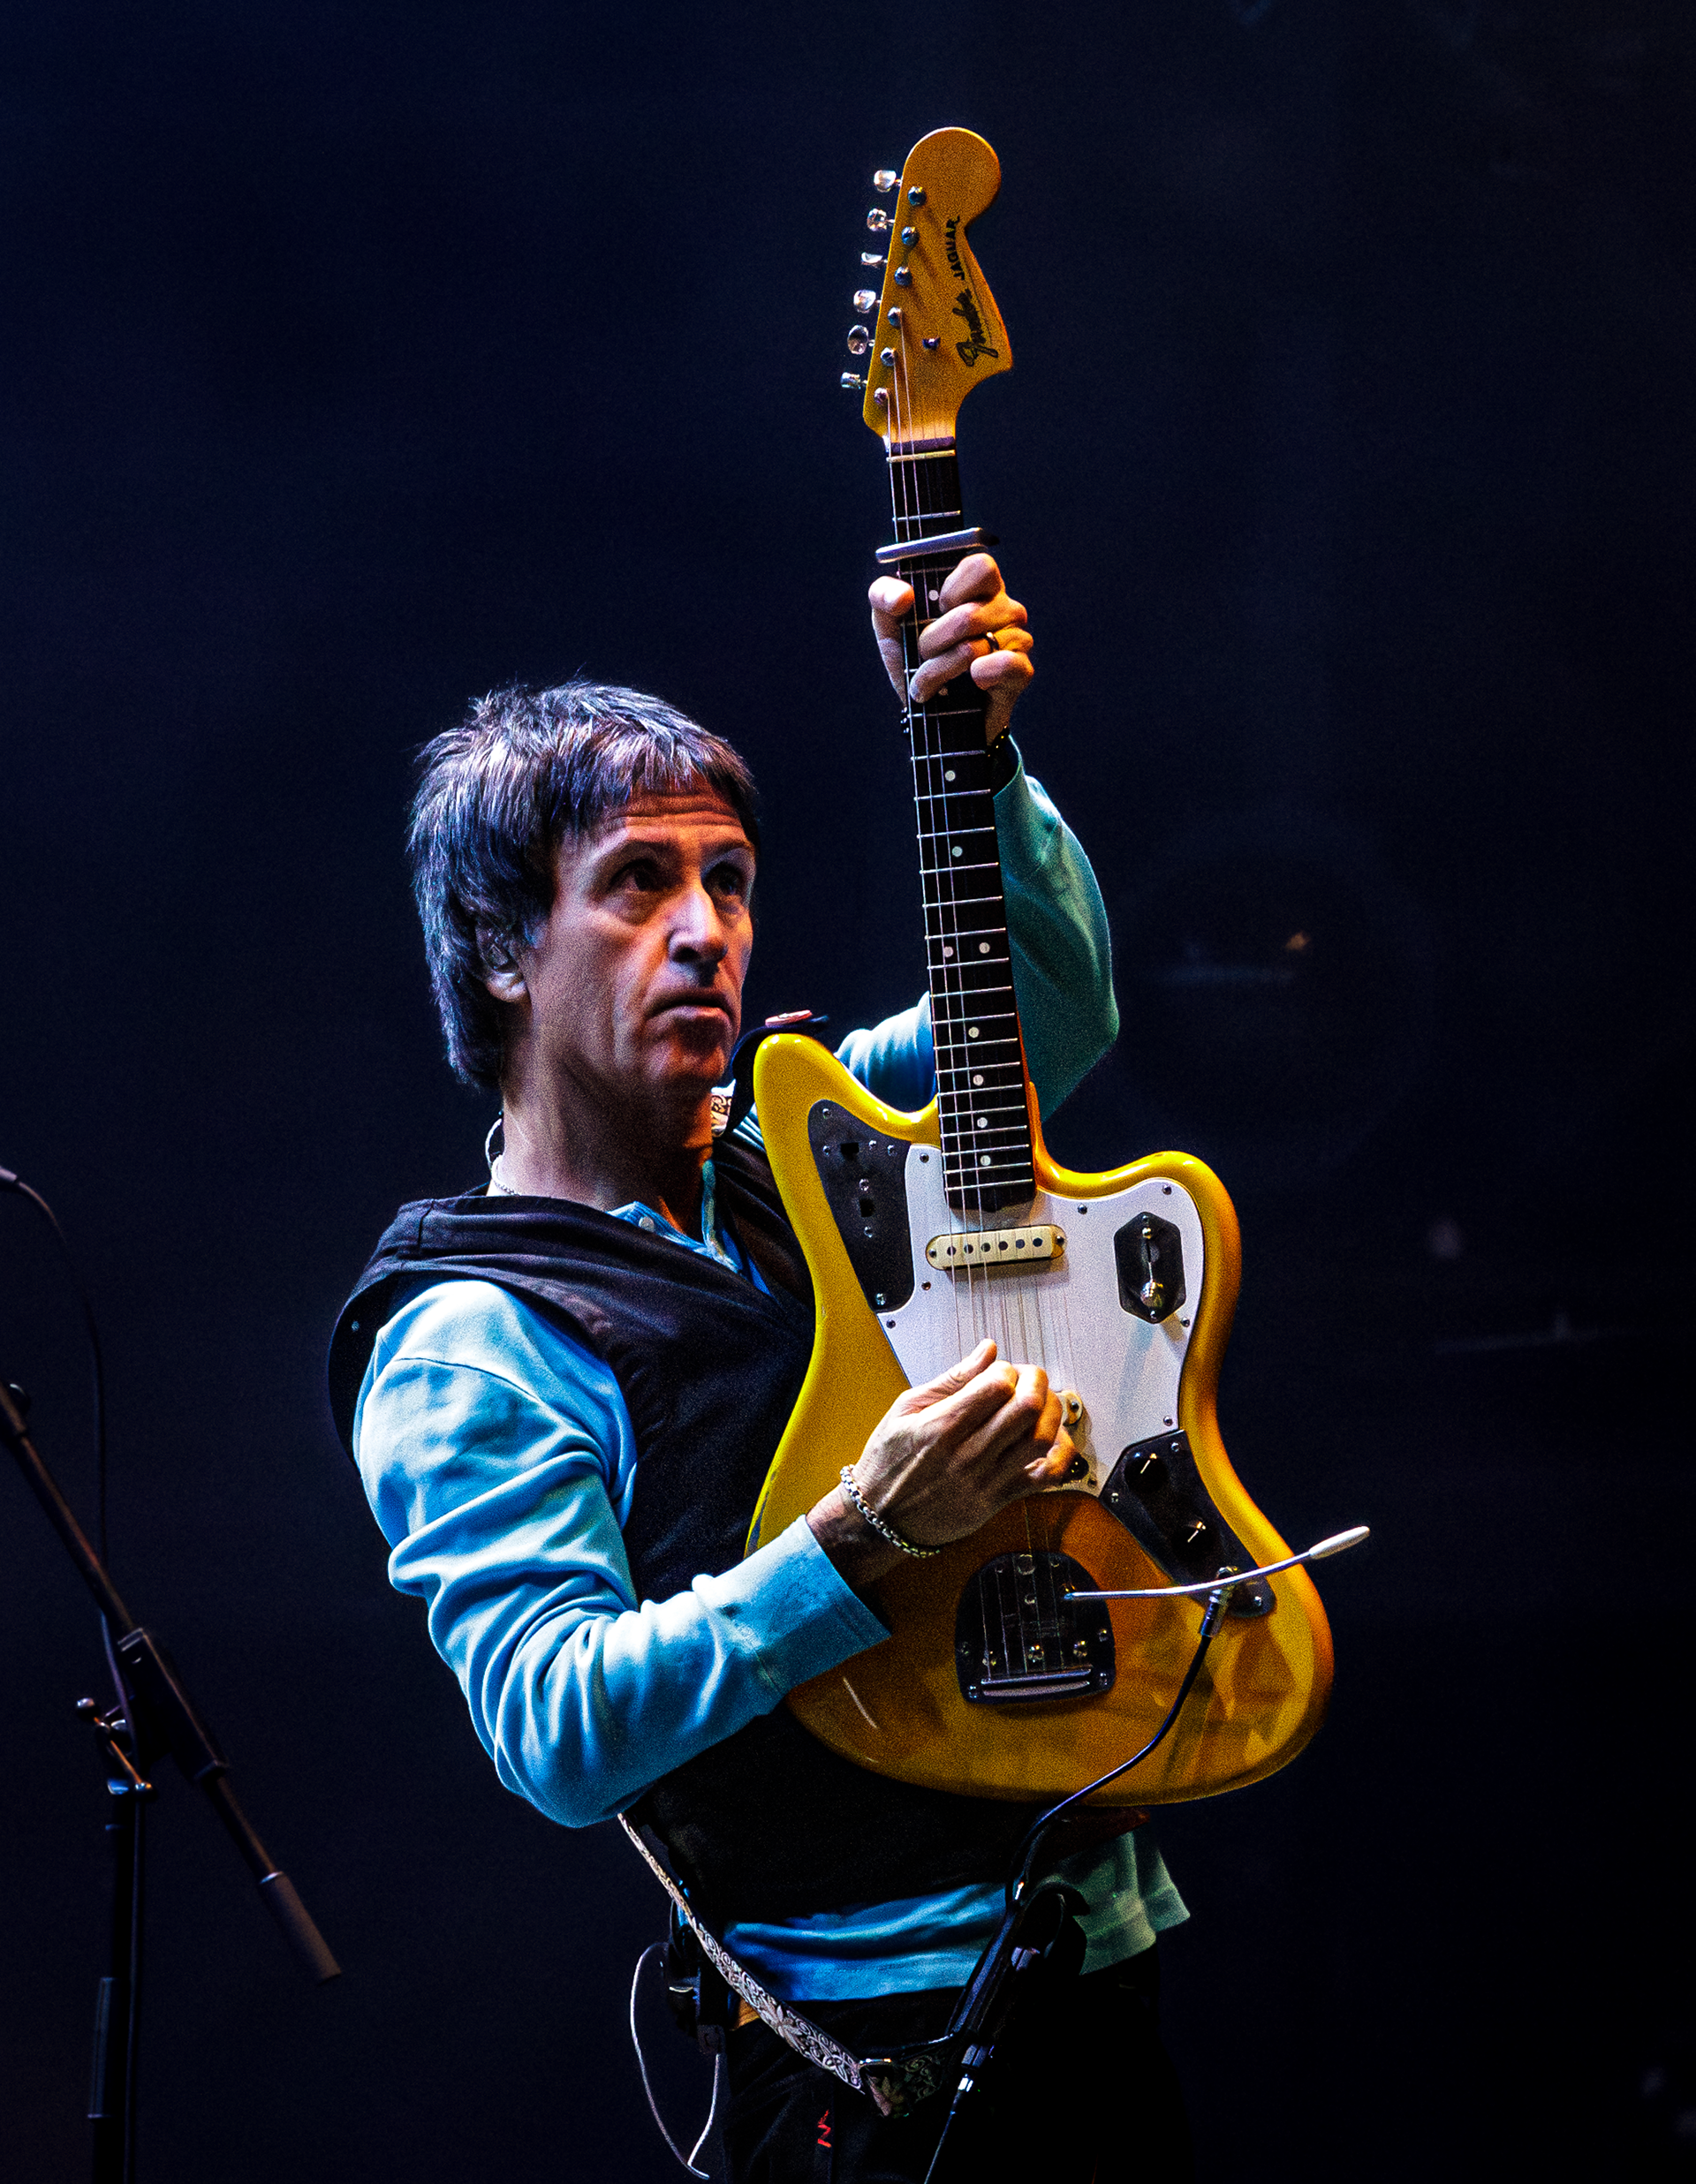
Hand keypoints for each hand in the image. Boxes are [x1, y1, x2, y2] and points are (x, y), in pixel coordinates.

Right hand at [808, 1340, 1074, 1586]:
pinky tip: (1055, 1439)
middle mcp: (967, 1454)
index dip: (1007, 1369)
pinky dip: (1061, 1454)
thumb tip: (987, 1351)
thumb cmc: (888, 1463)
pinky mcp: (998, 1500)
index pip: (997, 1385)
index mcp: (941, 1426)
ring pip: (1041, 1439)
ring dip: (1051, 1412)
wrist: (881, 1520)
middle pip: (1026, 1408)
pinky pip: (1046, 1478)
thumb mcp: (906, 1410)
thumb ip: (952, 1379)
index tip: (999, 1371)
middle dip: (1035, 1383)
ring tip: (1041, 1404)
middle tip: (1027, 1380)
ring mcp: (986, 1480)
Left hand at [869, 552, 1034, 747]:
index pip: (981, 566)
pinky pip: (1007, 665)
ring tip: (935, 681)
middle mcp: (1003, 608)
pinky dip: (980, 676)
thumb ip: (883, 596)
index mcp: (977, 588)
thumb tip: (903, 596)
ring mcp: (1016, 638)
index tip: (936, 608)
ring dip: (940, 670)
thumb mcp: (889, 626)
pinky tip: (972, 683)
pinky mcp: (1021, 671)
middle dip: (932, 642)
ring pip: (974, 647)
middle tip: (924, 654)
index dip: (953, 589)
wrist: (929, 714)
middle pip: (968, 615)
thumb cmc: (914, 661)